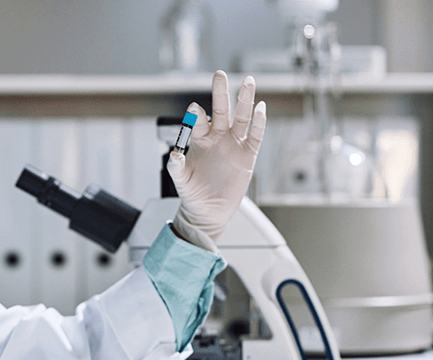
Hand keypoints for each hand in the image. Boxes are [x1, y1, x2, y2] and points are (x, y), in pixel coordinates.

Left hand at [169, 70, 266, 250]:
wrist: (208, 210)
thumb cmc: (192, 193)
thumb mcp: (181, 180)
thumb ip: (176, 166)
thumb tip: (174, 154)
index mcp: (200, 140)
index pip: (199, 121)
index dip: (197, 114)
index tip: (194, 109)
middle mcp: (218, 137)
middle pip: (221, 110)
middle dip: (221, 92)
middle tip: (219, 75)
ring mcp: (234, 144)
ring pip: (241, 117)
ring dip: (245, 100)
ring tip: (247, 81)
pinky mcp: (248, 155)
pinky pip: (255, 136)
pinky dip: (259, 123)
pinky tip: (261, 108)